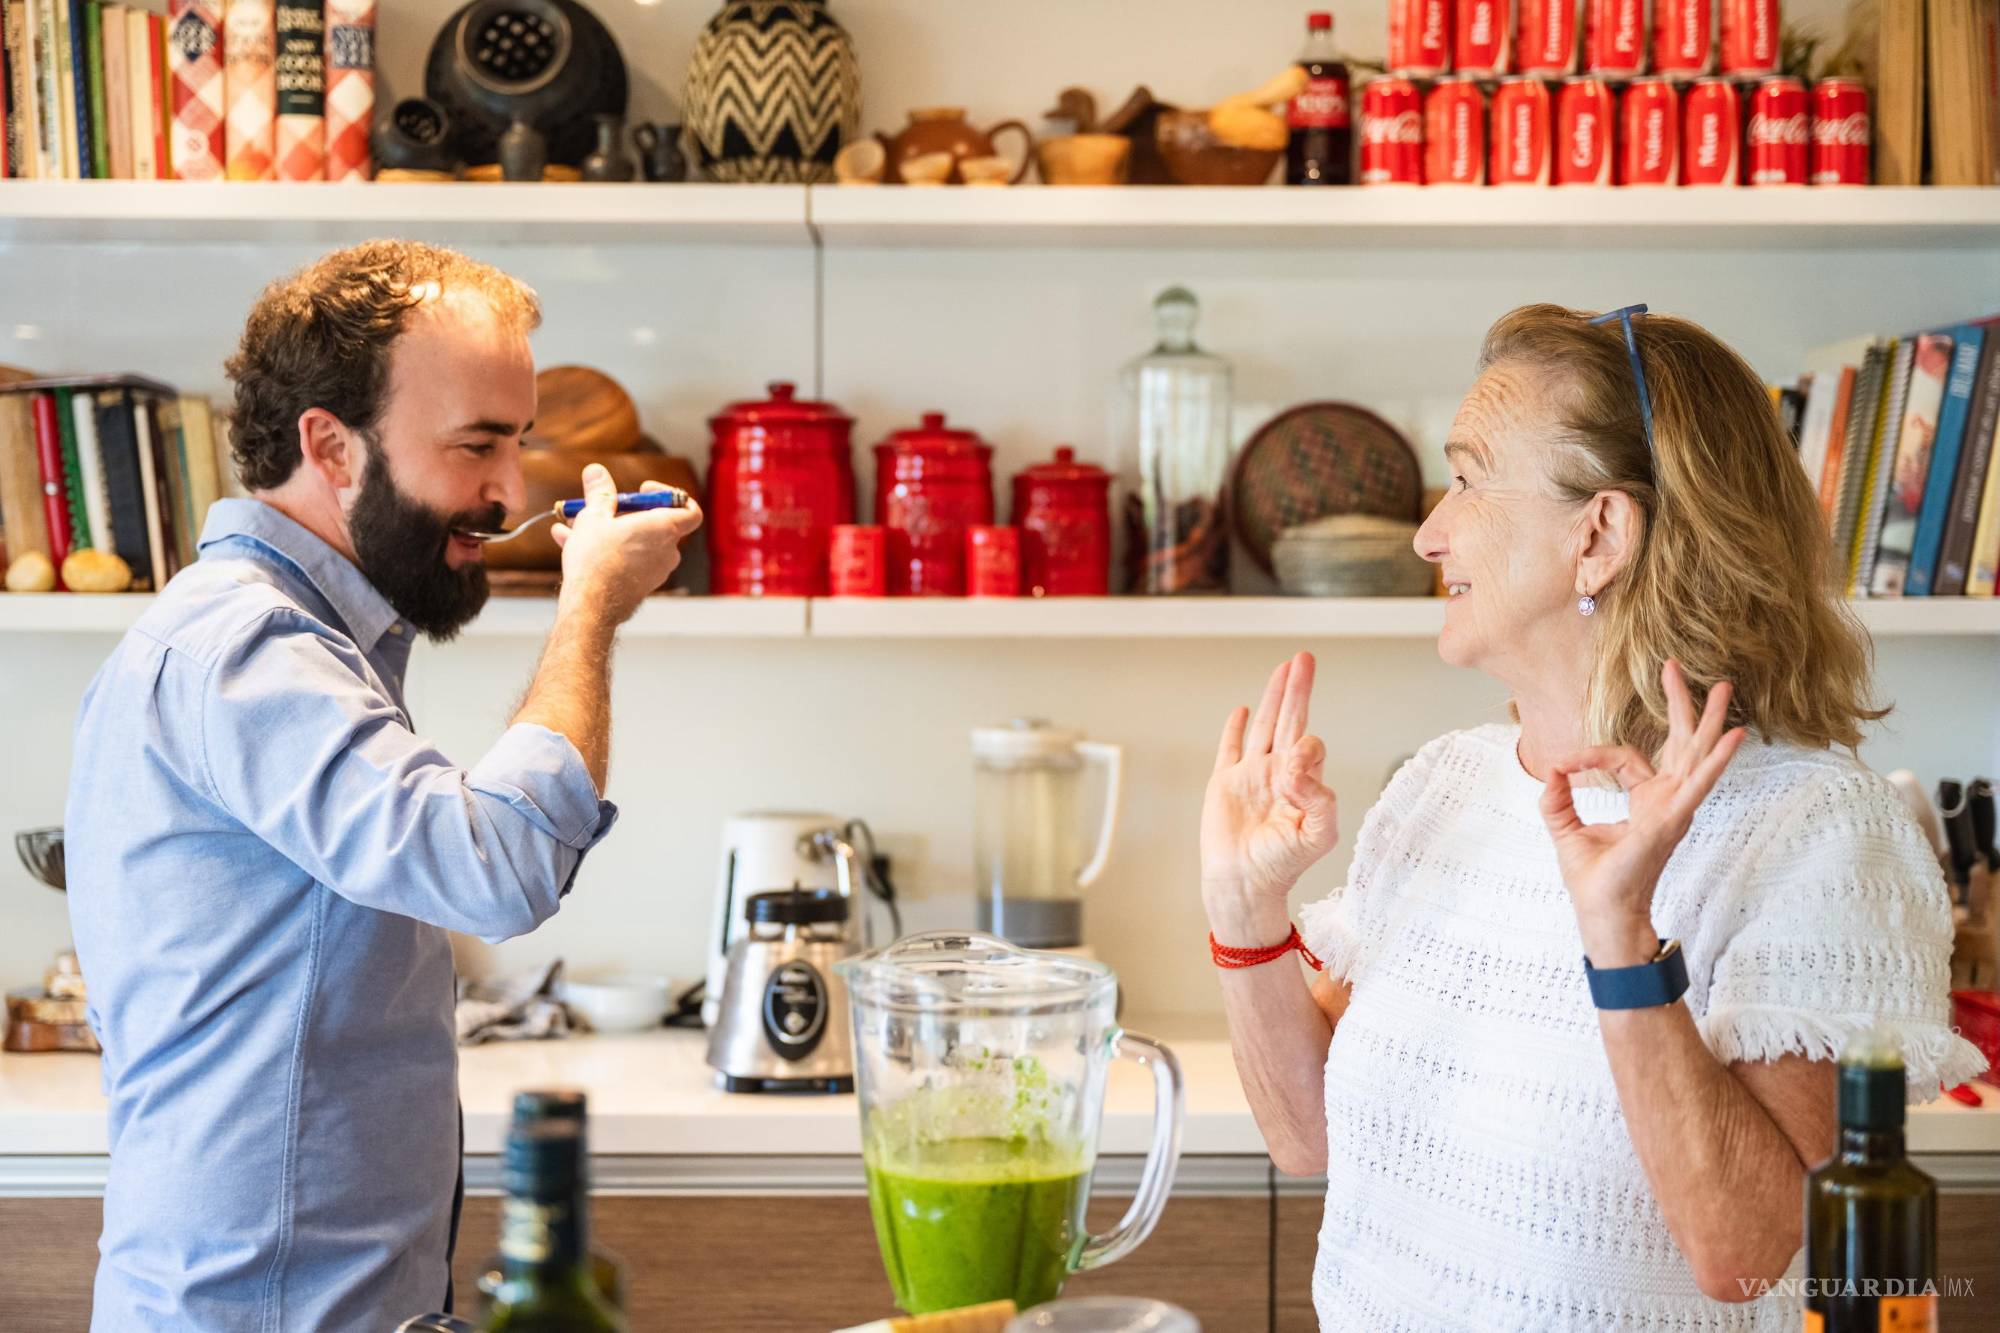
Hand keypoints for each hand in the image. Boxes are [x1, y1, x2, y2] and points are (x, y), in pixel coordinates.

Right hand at [552, 466, 703, 624]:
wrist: (591, 604)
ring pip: (634, 541)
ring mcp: (656, 570)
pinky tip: (568, 539)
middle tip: (599, 506)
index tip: (643, 490)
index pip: (690, 510)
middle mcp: (668, 551)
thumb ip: (599, 492)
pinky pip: (626, 559)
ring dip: (606, 530)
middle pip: (654, 522)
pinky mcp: (641, 584)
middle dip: (624, 511)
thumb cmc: (597, 559)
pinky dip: (605, 549)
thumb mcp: (594, 516)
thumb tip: (596, 471)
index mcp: (665, 528)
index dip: (670, 495)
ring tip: (574, 523)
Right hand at [1202, 652, 1339, 924]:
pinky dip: (1236, 728)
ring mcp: (1251, 776)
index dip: (1306, 749)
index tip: (1293, 771)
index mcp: (1304, 784)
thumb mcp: (1318, 835)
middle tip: (1304, 660)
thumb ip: (1320, 798)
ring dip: (1274, 697)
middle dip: (1298, 690)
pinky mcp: (1225, 782)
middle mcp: (1280, 774)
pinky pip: (1230, 748)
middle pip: (1291, 721)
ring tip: (1284, 668)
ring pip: (1264, 726)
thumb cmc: (1282, 866)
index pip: (1310, 748)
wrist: (1243, 883)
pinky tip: (1243, 710)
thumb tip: (1298, 764)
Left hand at [1539, 659, 1746, 967]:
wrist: (1602, 913)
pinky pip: (1697, 784)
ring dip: (1711, 722)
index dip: (1593, 756)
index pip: (1627, 757)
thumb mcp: (1565, 831)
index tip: (1565, 764)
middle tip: (1677, 666)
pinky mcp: (1671, 820)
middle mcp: (1666, 801)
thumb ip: (1556, 800)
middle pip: (1680, 744)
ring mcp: (1674, 810)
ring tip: (1725, 689)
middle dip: (1682, 705)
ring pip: (1696, 756)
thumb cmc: (1594, 881)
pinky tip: (1733, 738)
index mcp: (1647, 800)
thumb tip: (1551, 769)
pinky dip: (1715, 761)